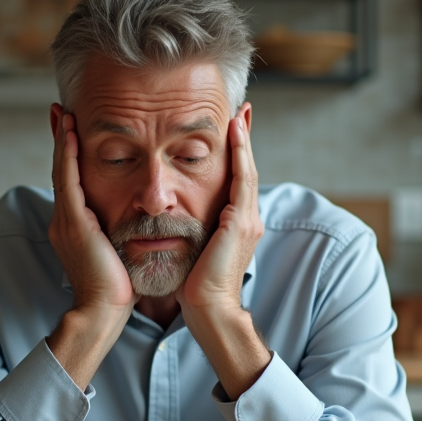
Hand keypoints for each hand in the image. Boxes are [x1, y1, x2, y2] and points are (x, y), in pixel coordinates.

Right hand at [46, 105, 135, 389]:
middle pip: (61, 170)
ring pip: (61, 171)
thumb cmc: (118, 290)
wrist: (103, 313)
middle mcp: (65, 220)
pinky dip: (68, 156)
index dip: (70, 156)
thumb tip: (137, 225)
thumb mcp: (118, 254)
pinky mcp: (73, 224)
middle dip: (60, 140)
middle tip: (61, 111)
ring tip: (63, 113)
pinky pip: (68, 181)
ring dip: (62, 140)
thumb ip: (120, 234)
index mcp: (74, 227)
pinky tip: (71, 135)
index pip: (71, 182)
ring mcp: (66, 221)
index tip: (71, 131)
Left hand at [176, 109, 263, 316]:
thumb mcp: (195, 250)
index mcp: (237, 225)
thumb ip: (193, 231)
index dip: (237, 154)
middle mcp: (248, 219)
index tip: (232, 128)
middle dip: (245, 139)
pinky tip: (235, 134)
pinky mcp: (240, 223)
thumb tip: (174, 219)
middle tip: (243, 110)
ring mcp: (247, 220)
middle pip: (248, 169)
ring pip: (248, 170)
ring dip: (244, 140)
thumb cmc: (196, 288)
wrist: (209, 310)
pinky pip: (243, 180)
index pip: (238, 181)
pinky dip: (241, 155)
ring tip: (240, 114)